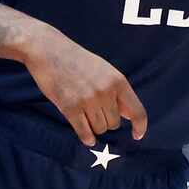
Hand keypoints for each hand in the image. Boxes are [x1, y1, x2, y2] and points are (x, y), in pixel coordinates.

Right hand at [26, 30, 147, 143]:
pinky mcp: (70, 108)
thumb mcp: (104, 70)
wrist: (49, 50)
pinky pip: (84, 132)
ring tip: (86, 114)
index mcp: (118, 81)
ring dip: (94, 127)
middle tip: (95, 110)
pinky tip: (87, 138)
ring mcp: (88, 100)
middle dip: (107, 121)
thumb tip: (128, 115)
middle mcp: (105, 92)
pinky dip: (87, 138)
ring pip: (100, 129)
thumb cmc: (77, 60)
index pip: (137, 111)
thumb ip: (117, 91)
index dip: (140, 126)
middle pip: (114, 123)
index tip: (137, 135)